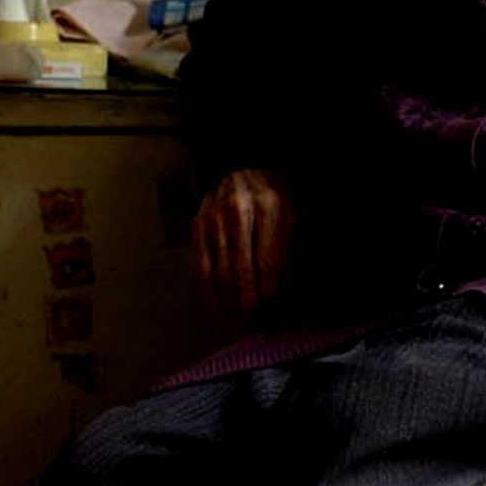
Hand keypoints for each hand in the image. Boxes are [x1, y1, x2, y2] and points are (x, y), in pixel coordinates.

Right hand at [192, 168, 294, 316]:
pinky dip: (210, 292)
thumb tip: (281, 288)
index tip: (270, 303)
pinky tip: (218, 307)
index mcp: (268, 207)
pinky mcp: (198, 227)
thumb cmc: (269, 196)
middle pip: (242, 267)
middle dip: (248, 298)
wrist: (238, 168)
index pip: (267, 258)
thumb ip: (285, 249)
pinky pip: (203, 267)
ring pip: (220, 271)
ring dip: (229, 300)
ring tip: (237, 317)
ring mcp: (215, 220)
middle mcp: (239, 212)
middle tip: (253, 317)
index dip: (268, 286)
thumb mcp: (287, 214)